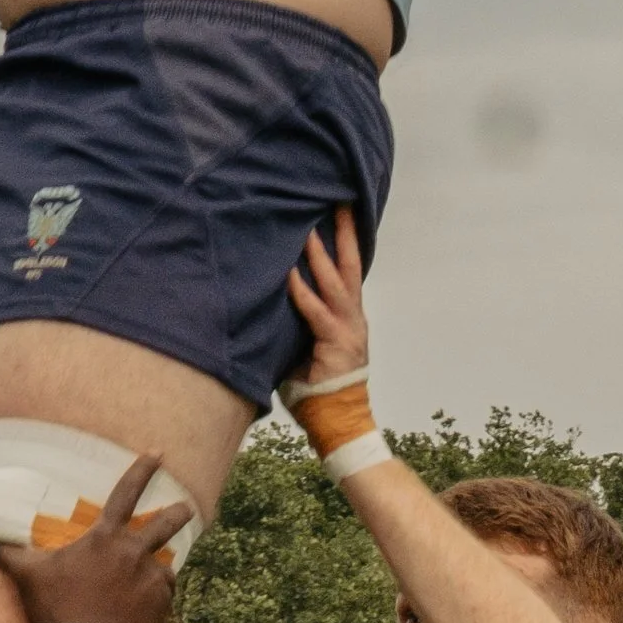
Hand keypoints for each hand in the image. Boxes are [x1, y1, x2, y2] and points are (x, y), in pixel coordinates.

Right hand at [0, 453, 192, 622]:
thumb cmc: (56, 609)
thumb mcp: (29, 577)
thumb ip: (5, 555)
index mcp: (105, 539)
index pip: (126, 493)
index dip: (142, 469)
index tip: (158, 452)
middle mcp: (135, 553)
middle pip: (166, 523)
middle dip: (178, 511)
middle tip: (186, 507)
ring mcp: (152, 579)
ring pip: (163, 567)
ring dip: (156, 571)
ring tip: (143, 586)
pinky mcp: (163, 605)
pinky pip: (164, 596)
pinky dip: (156, 600)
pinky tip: (141, 613)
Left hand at [284, 207, 371, 396]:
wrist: (339, 422)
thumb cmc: (319, 389)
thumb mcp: (308, 350)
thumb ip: (298, 325)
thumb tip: (269, 304)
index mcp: (349, 316)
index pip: (347, 270)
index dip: (345, 241)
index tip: (341, 212)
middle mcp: (353, 317)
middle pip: (350, 266)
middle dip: (345, 233)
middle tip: (339, 201)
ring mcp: (348, 329)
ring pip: (335, 283)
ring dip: (321, 255)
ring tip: (308, 228)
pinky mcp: (336, 343)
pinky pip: (315, 312)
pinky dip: (302, 292)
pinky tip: (289, 274)